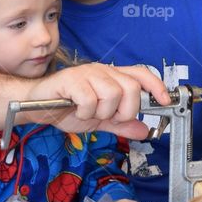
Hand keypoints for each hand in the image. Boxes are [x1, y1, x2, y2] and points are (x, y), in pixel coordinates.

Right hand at [25, 63, 170, 139]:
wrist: (35, 106)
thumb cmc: (66, 108)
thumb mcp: (99, 120)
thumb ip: (122, 124)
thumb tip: (145, 130)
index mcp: (112, 77)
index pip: (141, 74)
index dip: (156, 86)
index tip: (165, 101)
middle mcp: (102, 71)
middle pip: (131, 88)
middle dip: (124, 111)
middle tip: (109, 117)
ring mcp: (87, 73)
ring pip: (112, 94)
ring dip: (101, 112)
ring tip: (88, 113)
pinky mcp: (71, 80)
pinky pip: (90, 99)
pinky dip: (85, 112)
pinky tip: (76, 111)